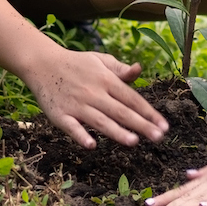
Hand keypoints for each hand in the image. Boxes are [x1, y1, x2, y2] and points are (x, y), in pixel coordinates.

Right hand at [23, 48, 169, 148]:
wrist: (42, 63)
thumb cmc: (76, 64)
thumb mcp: (100, 60)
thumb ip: (120, 69)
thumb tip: (139, 70)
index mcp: (106, 79)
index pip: (131, 98)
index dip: (148, 112)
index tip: (164, 125)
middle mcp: (93, 92)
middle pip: (120, 111)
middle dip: (141, 125)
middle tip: (159, 137)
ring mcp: (76, 104)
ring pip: (100, 120)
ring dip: (117, 131)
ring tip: (134, 142)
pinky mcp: (59, 115)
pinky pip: (71, 127)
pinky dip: (80, 135)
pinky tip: (92, 145)